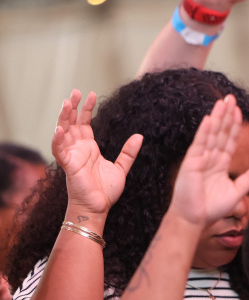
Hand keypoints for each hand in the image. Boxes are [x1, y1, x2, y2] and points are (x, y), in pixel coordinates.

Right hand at [53, 90, 141, 215]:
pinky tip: (59, 128)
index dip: (87, 109)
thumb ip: (128, 152)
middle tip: (75, 91)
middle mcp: (78, 149)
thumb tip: (139, 136)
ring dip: (63, 118)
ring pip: (63, 132)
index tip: (91, 94)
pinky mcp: (68, 165)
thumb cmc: (106, 190)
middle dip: (73, 107)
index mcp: (89, 148)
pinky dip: (58, 140)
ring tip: (67, 103)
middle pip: (72, 123)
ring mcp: (72, 156)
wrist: (99, 207)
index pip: (84, 123)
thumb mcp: (121, 167)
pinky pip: (59, 150)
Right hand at [166, 96, 248, 227]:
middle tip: (231, 97)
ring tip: (222, 102)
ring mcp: (200, 159)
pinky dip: (204, 132)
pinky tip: (210, 119)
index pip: (229, 140)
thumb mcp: (236, 193)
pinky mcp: (191, 163)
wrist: (194, 219)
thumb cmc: (212, 208)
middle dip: (226, 115)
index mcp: (220, 163)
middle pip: (220, 132)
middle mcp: (210, 158)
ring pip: (211, 134)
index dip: (234, 125)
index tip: (240, 110)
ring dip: (217, 118)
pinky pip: (199, 144)